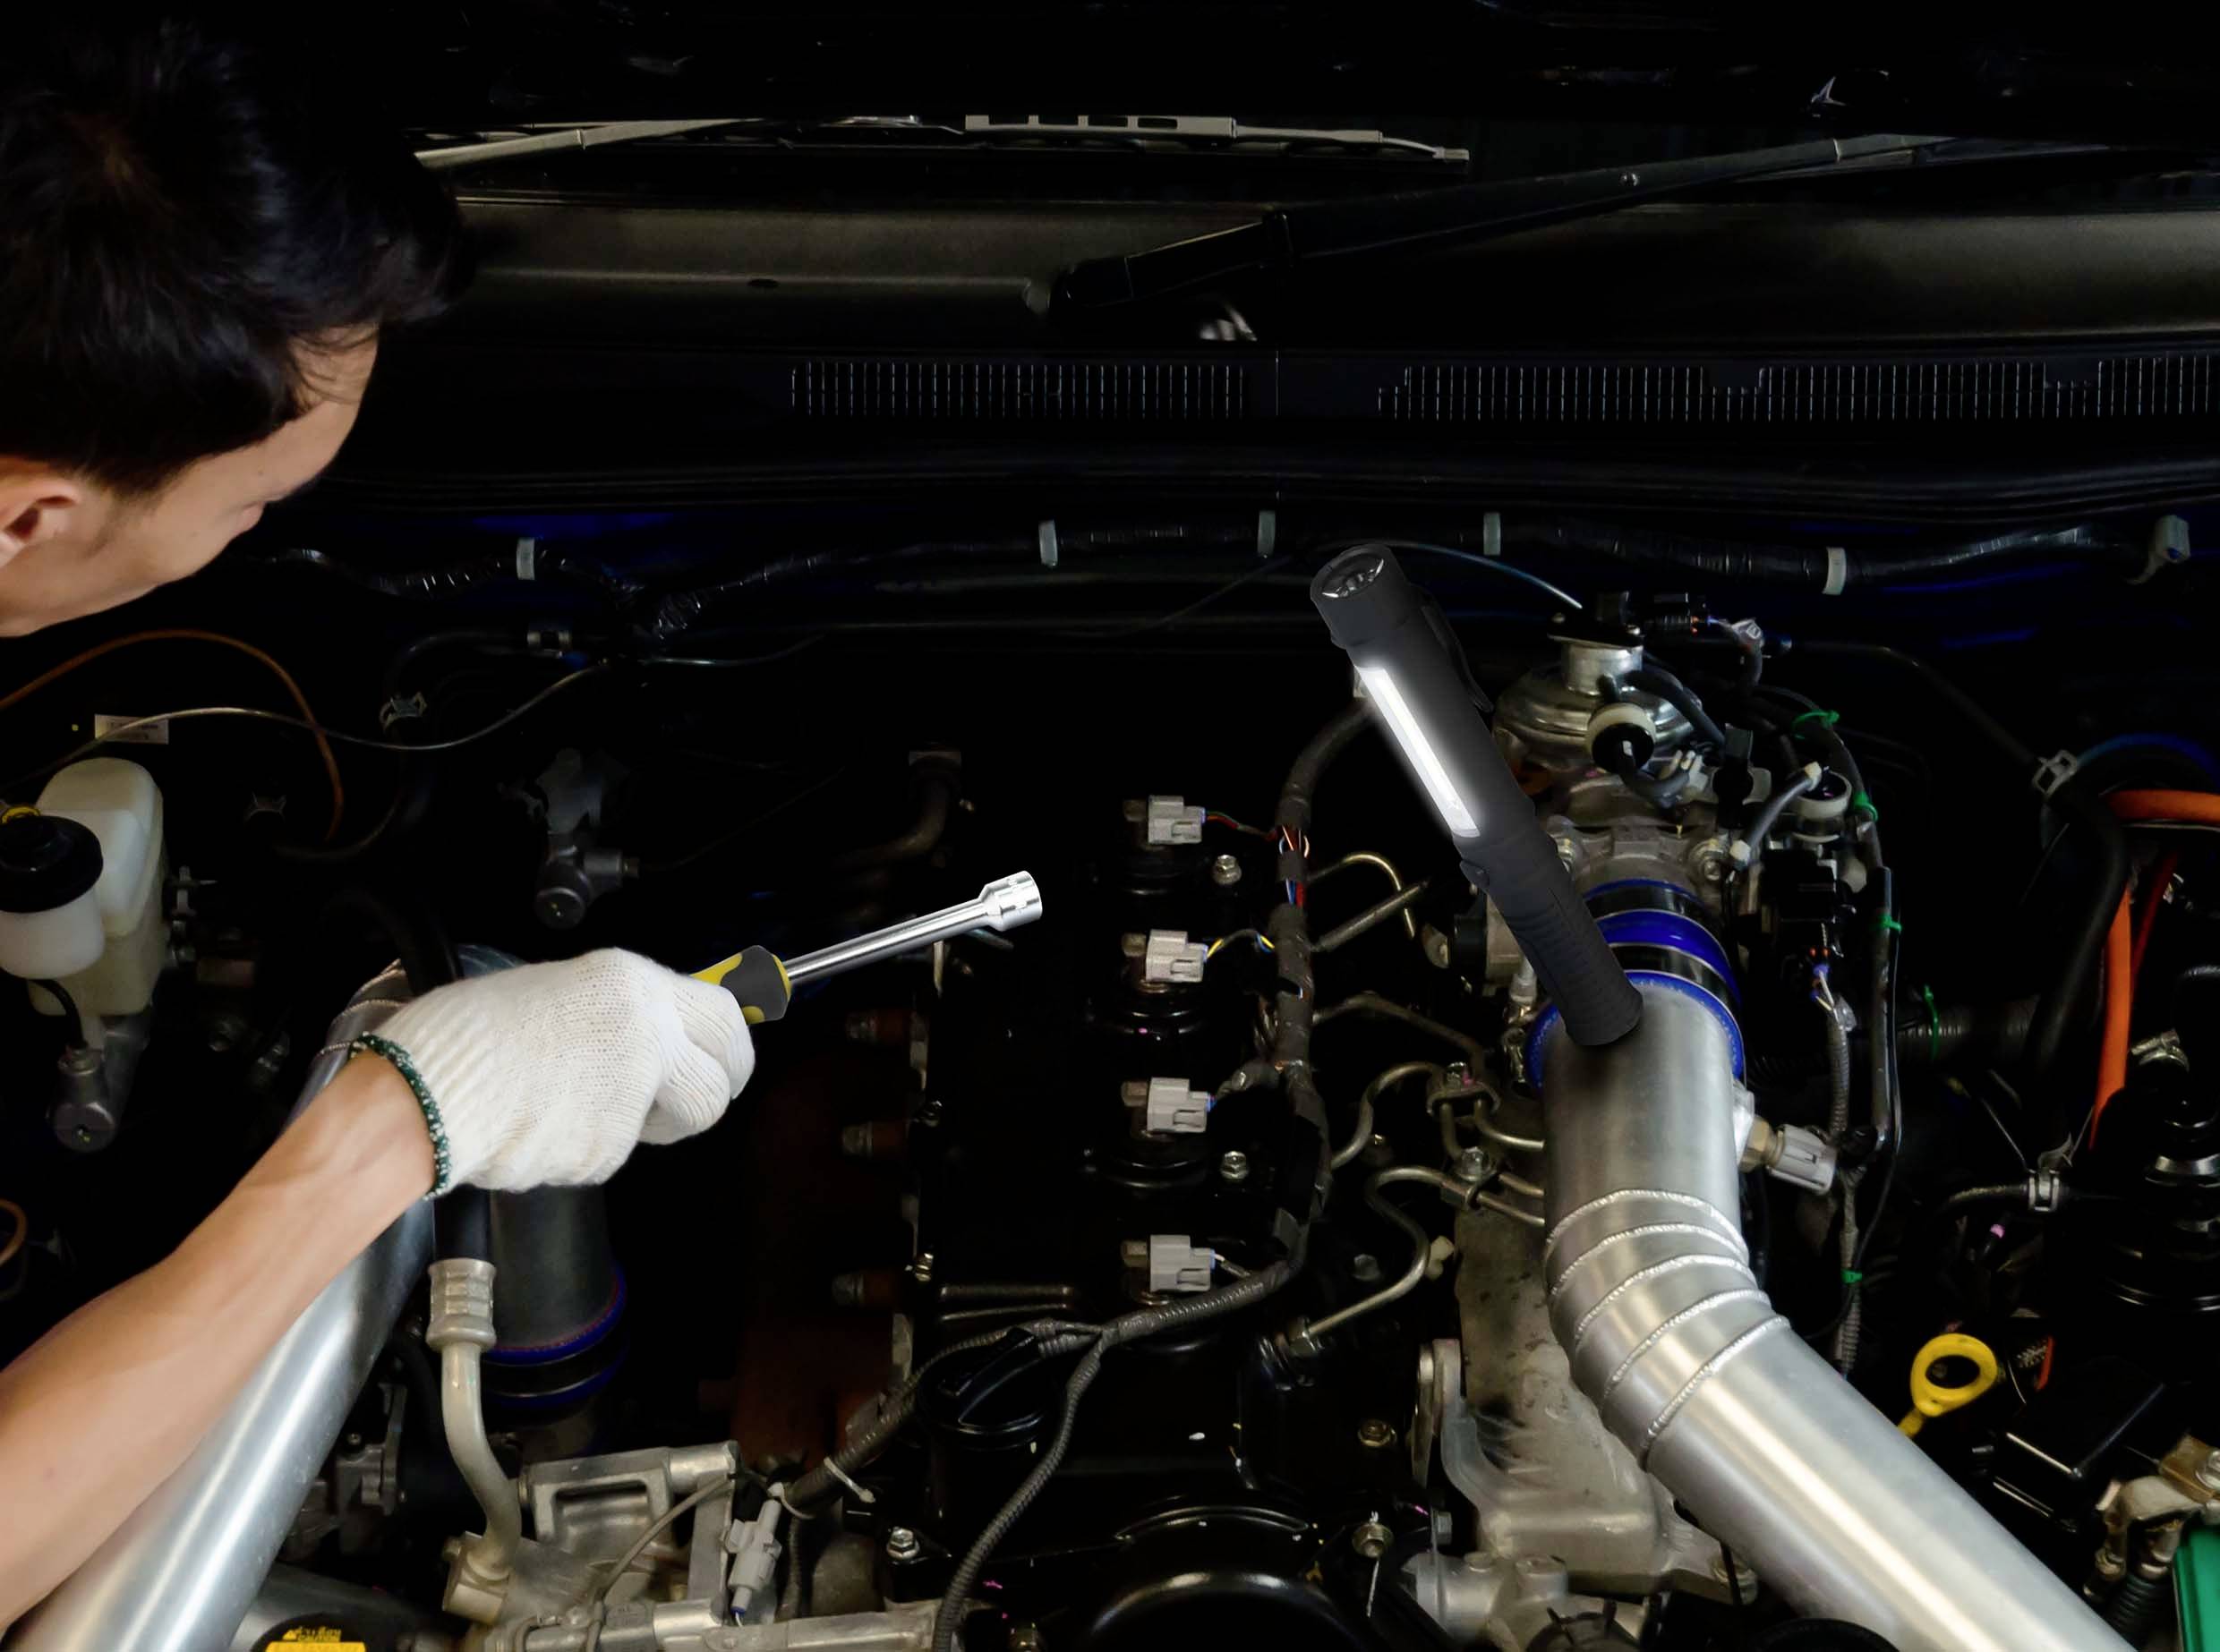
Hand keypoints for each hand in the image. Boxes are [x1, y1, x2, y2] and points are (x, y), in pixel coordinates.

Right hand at [366, 950, 752, 1191]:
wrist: (425, 1089)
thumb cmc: (468, 1032)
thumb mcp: (558, 989)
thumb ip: (614, 1012)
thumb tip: (647, 1034)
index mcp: (634, 987)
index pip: (725, 1016)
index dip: (732, 1046)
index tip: (726, 1060)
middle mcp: (647, 1039)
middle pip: (720, 1085)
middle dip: (709, 1098)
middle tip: (679, 1105)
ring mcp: (630, 1099)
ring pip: (672, 1126)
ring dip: (647, 1125)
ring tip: (583, 1106)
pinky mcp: (605, 1152)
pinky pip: (609, 1154)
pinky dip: (580, 1147)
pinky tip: (538, 1125)